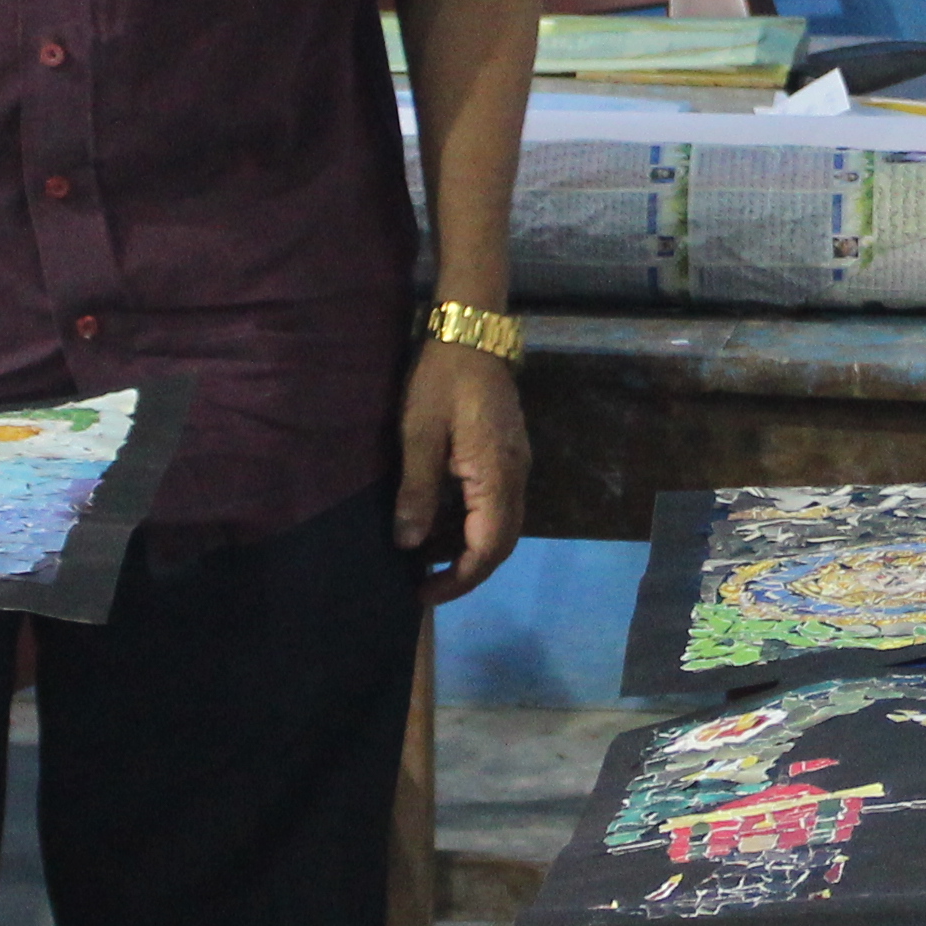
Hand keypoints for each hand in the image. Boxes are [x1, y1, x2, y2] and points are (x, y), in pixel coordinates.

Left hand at [395, 335, 527, 605]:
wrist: (471, 332)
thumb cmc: (440, 380)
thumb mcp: (419, 435)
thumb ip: (417, 493)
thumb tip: (409, 545)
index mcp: (496, 477)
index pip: (488, 548)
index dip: (458, 580)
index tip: (423, 593)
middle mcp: (516, 477)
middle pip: (499, 543)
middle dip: (462, 570)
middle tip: (420, 583)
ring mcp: (515, 465)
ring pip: (498, 524)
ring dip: (464, 547)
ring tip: (421, 556)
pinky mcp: (506, 454)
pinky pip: (494, 503)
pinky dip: (468, 523)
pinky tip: (437, 523)